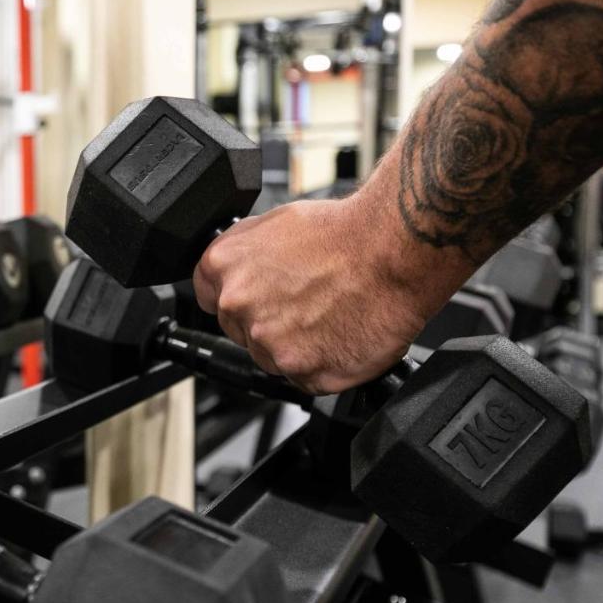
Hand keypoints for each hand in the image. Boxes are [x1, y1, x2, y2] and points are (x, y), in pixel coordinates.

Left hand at [193, 197, 465, 394]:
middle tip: (307, 301)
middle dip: (267, 321)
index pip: (208, 297)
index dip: (239, 297)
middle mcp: (238, 307)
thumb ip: (244, 256)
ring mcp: (269, 344)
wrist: (394, 251)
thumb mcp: (274, 224)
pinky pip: (305, 378)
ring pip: (271, 357)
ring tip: (329, 314)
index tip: (259, 297)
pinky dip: (323, 364)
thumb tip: (235, 270)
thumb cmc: (345, 233)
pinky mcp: (303, 373)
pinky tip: (341, 333)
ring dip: (295, 346)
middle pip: (240, 330)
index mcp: (222, 267)